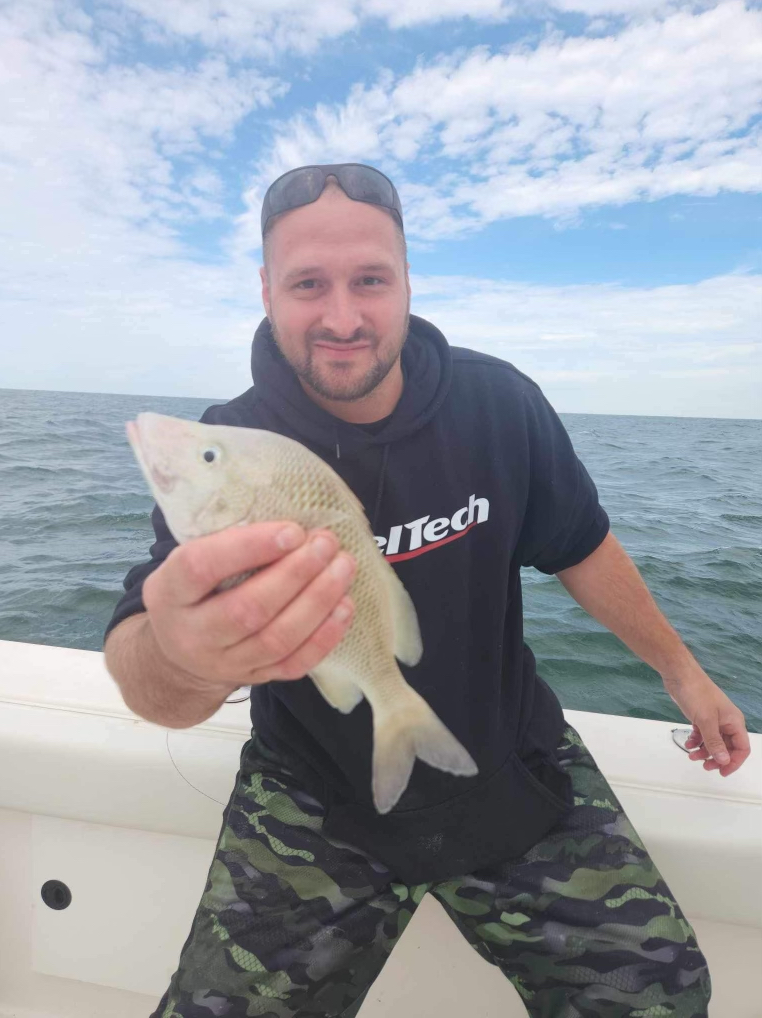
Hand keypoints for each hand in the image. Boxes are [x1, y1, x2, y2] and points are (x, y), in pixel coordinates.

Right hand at [142, 521, 355, 690]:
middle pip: (247, 609)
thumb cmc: (191, 591)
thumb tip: (286, 513)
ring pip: (276, 639)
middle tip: (326, 543)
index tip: (291, 530)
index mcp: (169, 592)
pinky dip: (325, 636)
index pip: (202, 567)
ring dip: (318, 601)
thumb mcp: (187, 560)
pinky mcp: (253, 679)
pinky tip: (345, 606)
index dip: (249, 547)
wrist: (176, 654)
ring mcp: (224, 663)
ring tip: (343, 568)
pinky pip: (294, 664)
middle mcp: (193, 634)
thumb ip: (223, 541)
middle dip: (296, 573)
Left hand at [664, 664, 750, 776]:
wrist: (679, 675)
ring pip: (714, 741)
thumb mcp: (706, 721)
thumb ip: (714, 742)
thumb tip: (724, 761)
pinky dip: (696, 740)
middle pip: (728, 747)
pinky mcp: (701, 716)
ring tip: (692, 755)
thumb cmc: (696, 694)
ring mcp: (714, 719)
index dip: (734, 762)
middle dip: (717, 758)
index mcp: (734, 722)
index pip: (742, 748)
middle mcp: (727, 721)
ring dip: (704, 750)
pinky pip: (702, 734)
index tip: (721, 772)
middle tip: (705, 766)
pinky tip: (688, 743)